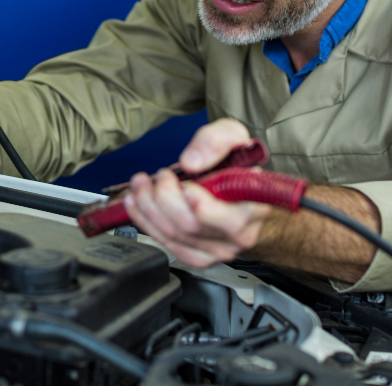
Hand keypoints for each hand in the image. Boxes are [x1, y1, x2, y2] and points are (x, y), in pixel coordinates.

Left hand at [124, 118, 271, 267]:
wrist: (237, 188)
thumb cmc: (237, 165)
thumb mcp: (233, 137)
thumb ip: (215, 141)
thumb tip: (191, 162)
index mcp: (254, 208)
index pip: (229, 220)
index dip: (203, 207)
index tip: (185, 187)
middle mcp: (238, 236)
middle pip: (191, 226)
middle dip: (164, 197)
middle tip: (160, 175)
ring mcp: (217, 250)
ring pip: (174, 235)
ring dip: (148, 207)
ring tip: (140, 184)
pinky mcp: (198, 255)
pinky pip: (167, 244)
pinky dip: (146, 222)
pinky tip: (136, 204)